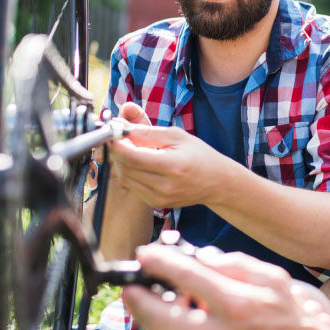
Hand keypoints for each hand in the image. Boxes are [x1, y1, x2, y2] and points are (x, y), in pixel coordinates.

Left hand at [108, 105, 223, 207]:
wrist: (216, 182)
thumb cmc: (199, 155)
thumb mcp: (177, 136)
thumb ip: (147, 132)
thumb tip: (120, 125)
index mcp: (172, 166)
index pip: (131, 156)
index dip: (116, 143)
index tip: (112, 132)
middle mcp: (164, 186)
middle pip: (124, 167)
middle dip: (117, 151)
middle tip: (120, 138)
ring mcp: (159, 198)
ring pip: (125, 178)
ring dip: (122, 162)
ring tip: (131, 149)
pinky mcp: (155, 203)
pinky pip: (132, 186)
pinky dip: (130, 173)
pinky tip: (140, 164)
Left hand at [121, 245, 329, 329]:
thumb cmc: (303, 319)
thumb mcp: (276, 278)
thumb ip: (237, 265)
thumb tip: (203, 257)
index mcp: (239, 304)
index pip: (186, 277)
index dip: (160, 262)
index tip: (145, 254)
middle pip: (162, 316)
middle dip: (139, 299)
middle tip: (130, 286)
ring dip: (148, 324)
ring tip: (147, 308)